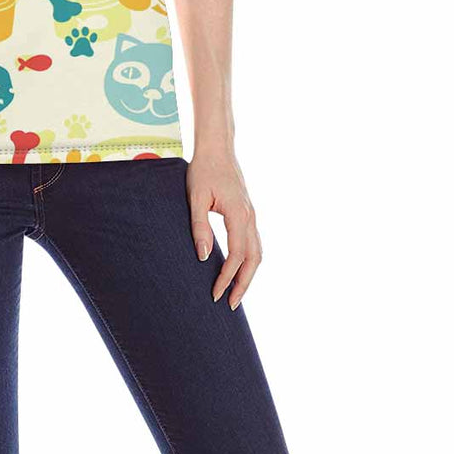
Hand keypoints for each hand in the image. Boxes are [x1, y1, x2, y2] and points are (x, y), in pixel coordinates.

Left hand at [187, 148, 262, 309]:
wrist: (217, 148)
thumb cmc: (203, 170)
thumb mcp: (196, 197)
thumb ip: (200, 226)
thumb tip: (205, 257)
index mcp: (238, 214)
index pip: (237, 255)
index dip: (227, 277)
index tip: (215, 294)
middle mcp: (250, 217)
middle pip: (254, 259)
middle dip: (243, 284)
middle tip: (230, 305)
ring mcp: (251, 215)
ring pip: (258, 252)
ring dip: (249, 274)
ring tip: (236, 292)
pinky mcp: (248, 213)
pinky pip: (254, 242)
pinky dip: (249, 260)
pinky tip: (238, 269)